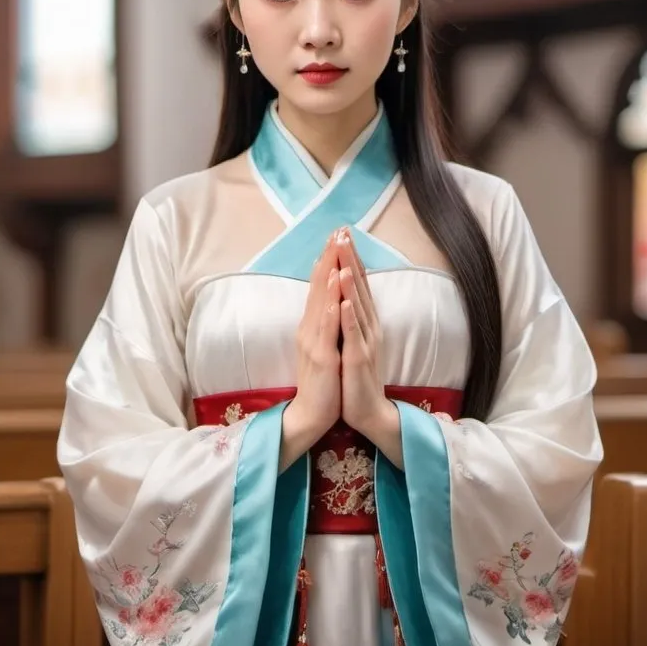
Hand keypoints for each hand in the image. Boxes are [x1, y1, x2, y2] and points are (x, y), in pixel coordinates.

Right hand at [280, 234, 341, 470]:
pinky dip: (331, 309)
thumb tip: (329, 295)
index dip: (328, 258)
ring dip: (328, 275)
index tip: (337, 235)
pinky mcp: (322, 357)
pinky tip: (336, 293)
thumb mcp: (321, 344)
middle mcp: (309, 327)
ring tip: (335, 252)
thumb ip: (322, 320)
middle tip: (337, 230)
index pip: (319, 284)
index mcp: (311, 324)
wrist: (310, 414)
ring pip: (321, 302)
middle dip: (329, 257)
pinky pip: (327, 329)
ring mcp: (314, 341)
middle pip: (318, 286)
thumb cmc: (321, 380)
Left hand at [335, 228, 386, 432]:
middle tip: (343, 233)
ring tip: (343, 261)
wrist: (369, 412)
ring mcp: (365, 343)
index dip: (351, 257)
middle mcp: (369, 327)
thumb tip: (345, 290)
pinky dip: (348, 318)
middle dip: (350, 260)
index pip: (358, 282)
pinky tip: (343, 302)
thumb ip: (352, 315)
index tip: (342, 232)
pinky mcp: (358, 361)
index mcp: (366, 321)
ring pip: (357, 308)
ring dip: (351, 284)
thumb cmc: (357, 376)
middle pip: (359, 288)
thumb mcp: (354, 339)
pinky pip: (352, 336)